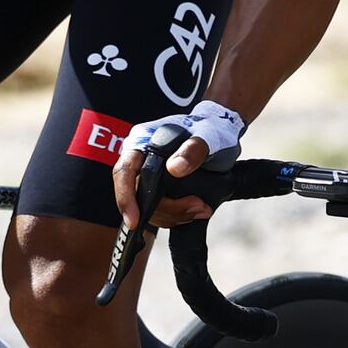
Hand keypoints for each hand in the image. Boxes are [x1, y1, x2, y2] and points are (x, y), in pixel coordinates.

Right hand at [113, 101, 246, 228]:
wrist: (222, 134)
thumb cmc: (211, 128)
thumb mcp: (207, 135)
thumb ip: (192, 150)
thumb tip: (175, 168)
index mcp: (142, 141)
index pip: (124, 171)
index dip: (126, 197)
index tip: (135, 220)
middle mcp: (141, 160)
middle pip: (137, 196)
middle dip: (166, 209)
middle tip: (196, 207)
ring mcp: (150, 178)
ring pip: (150, 209)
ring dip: (176, 215)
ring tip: (202, 207)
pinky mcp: (162, 191)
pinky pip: (161, 212)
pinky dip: (179, 217)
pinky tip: (196, 210)